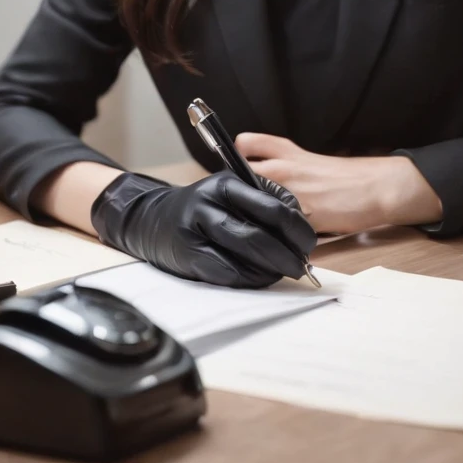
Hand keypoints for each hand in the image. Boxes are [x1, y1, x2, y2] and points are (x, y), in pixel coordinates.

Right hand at [90, 170, 316, 287]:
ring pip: (245, 255)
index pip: (274, 206)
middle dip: (288, 255)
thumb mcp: (231, 192)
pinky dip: (248, 279)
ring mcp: (195, 229)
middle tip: (301, 267)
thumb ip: (265, 200)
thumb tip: (301, 226)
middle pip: (260, 234)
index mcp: (227, 182)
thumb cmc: (205, 208)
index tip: (309, 244)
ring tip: (282, 273)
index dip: (298, 229)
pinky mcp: (187, 254)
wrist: (153, 220)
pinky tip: (257, 278)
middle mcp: (209, 202)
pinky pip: (227, 273)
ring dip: (271, 270)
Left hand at [235, 134, 442, 234]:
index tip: (233, 172)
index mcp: (284, 150)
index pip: (243, 144)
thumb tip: (253, 179)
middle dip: (233, 190)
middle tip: (238, 202)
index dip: (234, 159)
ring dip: (247, 213)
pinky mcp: (300, 217)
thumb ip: (280, 164)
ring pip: (250, 202)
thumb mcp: (306, 159)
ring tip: (254, 223)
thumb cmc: (342, 176)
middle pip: (238, 174)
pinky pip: (273, 227)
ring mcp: (289, 191)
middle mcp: (282, 167)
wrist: (373, 187)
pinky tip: (274, 238)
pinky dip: (269, 233)